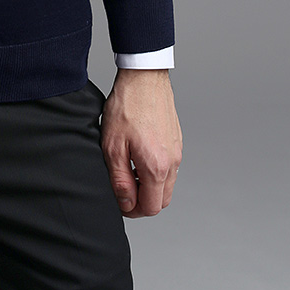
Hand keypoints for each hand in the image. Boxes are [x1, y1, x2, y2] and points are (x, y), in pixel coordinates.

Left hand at [100, 68, 181, 217]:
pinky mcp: (176, 141)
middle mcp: (172, 163)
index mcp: (156, 168)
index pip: (150, 208)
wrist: (144, 78)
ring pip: (167, 185)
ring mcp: (177, 152)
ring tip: (129, 168)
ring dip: (149, 186)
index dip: (132, 210)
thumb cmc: (127, 107)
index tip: (120, 201)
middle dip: (143, 201)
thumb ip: (120, 179)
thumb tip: (126, 203)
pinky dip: (156, 172)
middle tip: (123, 188)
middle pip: (162, 200)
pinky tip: (139, 155)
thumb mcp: (113, 146)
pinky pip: (170, 168)